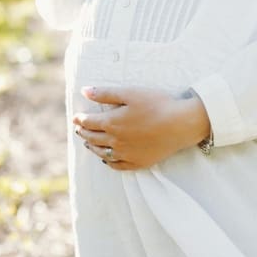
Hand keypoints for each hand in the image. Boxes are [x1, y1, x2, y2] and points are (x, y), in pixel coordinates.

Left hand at [71, 86, 210, 170]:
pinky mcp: (139, 162)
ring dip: (93, 147)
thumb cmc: (157, 104)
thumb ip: (105, 93)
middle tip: (79, 129)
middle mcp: (116, 141)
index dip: (80, 120)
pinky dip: (108, 162)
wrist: (181, 124)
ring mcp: (127, 154)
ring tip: (88, 142)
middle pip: (93, 138)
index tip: (75, 118)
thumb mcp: (130, 93)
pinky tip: (106, 159)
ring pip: (102, 153)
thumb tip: (84, 91)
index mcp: (112, 123)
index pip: (89, 122)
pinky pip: (117, 165)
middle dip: (84, 132)